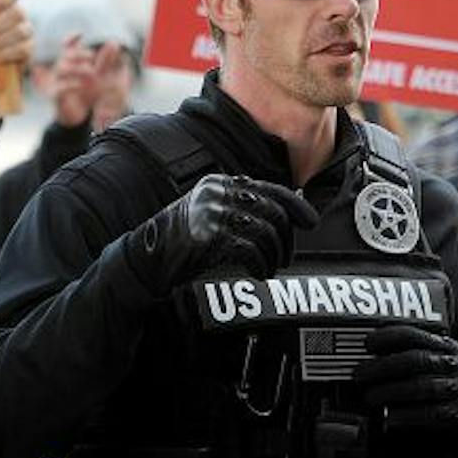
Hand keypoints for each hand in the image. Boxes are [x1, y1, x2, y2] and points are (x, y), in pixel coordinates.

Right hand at [48, 33, 97, 128]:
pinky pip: (59, 88)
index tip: (80, 34)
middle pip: (65, 55)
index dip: (71, 39)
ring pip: (61, 69)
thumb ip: (105, 61)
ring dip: (77, 68)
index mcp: (71, 63)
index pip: (67, 46)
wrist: (79, 117)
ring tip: (91, 72)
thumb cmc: (87, 94)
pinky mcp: (56, 96)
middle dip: (79, 53)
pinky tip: (81, 86)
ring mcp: (57, 82)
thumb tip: (114, 43)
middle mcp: (62, 70)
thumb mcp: (100, 77)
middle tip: (92, 56)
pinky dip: (70, 85)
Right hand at [123, 174, 316, 293]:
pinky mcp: (209, 236)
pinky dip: (259, 265)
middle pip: (272, 211)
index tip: (311, 221)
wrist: (146, 259)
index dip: (295, 205)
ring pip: (264, 231)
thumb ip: (242, 209)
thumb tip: (286, 211)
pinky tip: (258, 274)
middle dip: (285, 239)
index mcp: (220, 183)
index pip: (269, 189)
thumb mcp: (210, 214)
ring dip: (274, 256)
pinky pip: (250, 249)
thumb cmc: (182, 241)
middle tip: (285, 259)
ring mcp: (212, 212)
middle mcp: (218, 193)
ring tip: (270, 269)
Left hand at [354, 323, 457, 457]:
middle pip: (419, 361)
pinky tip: (390, 419)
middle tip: (360, 374)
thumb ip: (428, 361)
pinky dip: (408, 416)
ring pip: (425, 387)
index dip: (391, 336)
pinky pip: (434, 414)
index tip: (367, 343)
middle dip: (384, 366)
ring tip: (370, 397)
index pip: (421, 335)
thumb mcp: (454, 369)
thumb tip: (378, 359)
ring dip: (392, 392)